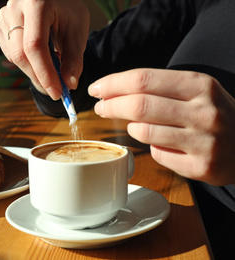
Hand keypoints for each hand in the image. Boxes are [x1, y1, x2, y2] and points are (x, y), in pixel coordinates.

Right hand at [0, 0, 89, 99]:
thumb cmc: (67, 11)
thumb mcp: (77, 31)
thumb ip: (74, 58)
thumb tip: (69, 84)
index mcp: (37, 3)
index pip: (35, 46)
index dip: (45, 73)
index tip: (56, 92)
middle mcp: (15, 7)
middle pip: (21, 54)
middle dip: (39, 77)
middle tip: (55, 90)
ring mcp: (4, 16)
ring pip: (14, 57)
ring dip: (33, 70)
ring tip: (51, 67)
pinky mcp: (0, 25)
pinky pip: (10, 54)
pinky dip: (26, 63)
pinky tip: (38, 58)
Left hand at [88, 68, 234, 185]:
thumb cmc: (213, 113)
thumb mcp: (197, 90)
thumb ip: (160, 88)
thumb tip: (114, 91)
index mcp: (200, 85)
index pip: (144, 80)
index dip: (113, 84)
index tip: (96, 89)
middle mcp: (204, 112)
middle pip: (139, 106)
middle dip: (111, 105)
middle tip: (100, 107)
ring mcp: (204, 141)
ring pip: (144, 132)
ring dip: (131, 127)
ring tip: (134, 124)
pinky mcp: (201, 166)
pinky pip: (158, 155)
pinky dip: (152, 147)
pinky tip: (161, 143)